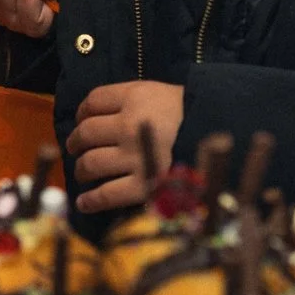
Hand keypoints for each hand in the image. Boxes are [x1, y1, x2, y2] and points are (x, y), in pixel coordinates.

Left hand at [66, 80, 184, 213]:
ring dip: (81, 170)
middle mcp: (130, 127)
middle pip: (86, 133)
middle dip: (76, 143)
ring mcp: (136, 157)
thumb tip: (90, 115)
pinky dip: (92, 200)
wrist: (219, 135)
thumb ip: (124, 99)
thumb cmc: (185, 115)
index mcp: (134, 98)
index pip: (92, 102)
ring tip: (83, 173)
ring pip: (90, 163)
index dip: (82, 112)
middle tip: (76, 150)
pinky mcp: (144, 185)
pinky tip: (84, 202)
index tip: (82, 121)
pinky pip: (108, 194)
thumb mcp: (154, 92)